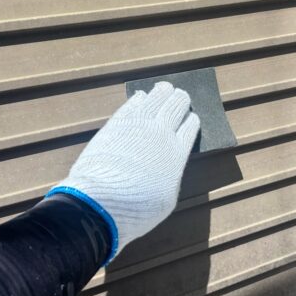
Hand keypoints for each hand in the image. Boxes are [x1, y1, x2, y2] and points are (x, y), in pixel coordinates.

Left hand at [47, 82, 199, 262]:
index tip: (192, 117)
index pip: (189, 129)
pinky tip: (141, 97)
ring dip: (162, 93)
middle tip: (181, 94)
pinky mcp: (116, 123)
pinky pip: (132, 105)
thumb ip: (170, 176)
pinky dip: (139, 99)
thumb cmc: (138, 208)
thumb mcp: (167, 198)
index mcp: (177, 153)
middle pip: (174, 109)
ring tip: (165, 87)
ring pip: (154, 100)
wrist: (103, 200)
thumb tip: (167, 166)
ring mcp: (137, 125)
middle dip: (179, 101)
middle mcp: (161, 133)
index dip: (191, 121)